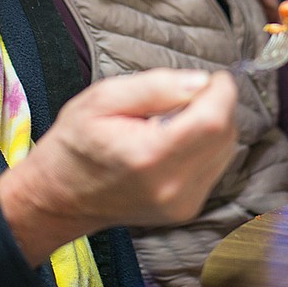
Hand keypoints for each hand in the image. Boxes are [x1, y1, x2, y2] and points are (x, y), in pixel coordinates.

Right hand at [0, 69, 237, 266]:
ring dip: (212, 126)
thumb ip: (155, 86)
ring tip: (172, 121)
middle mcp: (172, 186)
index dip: (220, 91)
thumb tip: (201, 82)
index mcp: (149, 156)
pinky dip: (204, 145)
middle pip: (225, 134)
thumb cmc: (76, 143)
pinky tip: (173, 142)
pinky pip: (215, 165)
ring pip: (226, 149)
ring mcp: (182, 203)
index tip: (210, 78)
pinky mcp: (187, 209)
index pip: (213, 119)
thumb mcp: (102, 98)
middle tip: (183, 96)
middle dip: (216, 105)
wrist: (61, 197)